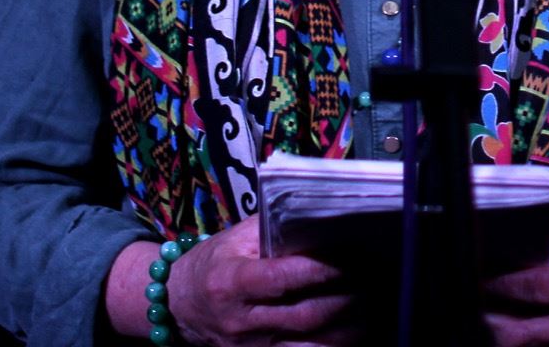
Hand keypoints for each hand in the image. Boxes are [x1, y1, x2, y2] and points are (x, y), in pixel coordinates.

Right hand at [167, 216, 355, 346]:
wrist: (176, 305)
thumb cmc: (212, 263)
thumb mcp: (234, 238)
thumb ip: (272, 227)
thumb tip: (317, 214)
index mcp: (232, 282)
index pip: (282, 277)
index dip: (320, 269)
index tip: (350, 256)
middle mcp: (241, 320)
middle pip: (304, 314)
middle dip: (344, 297)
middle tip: (372, 276)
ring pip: (309, 344)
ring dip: (346, 327)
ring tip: (371, 303)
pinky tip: (353, 332)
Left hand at [483, 220, 548, 345]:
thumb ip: (541, 237)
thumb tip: (498, 238)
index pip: (540, 288)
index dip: (506, 284)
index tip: (478, 275)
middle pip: (530, 332)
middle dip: (494, 322)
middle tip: (467, 304)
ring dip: (501, 334)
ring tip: (477, 317)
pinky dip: (519, 340)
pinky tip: (500, 326)